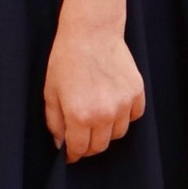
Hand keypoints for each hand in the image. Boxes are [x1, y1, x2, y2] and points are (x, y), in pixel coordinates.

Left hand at [43, 11, 144, 160]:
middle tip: (81, 138)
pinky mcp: (136, 93)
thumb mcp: (51, 92)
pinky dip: (124, 117)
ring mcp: (123, 104)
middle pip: (100, 146)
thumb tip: (60, 144)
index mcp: (80, 116)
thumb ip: (55, 122)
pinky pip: (133, 116)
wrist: (91, 33)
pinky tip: (113, 106)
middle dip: (88, 146)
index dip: (72, 155)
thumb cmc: (66, 59)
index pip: (79, 150)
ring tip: (96, 118)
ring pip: (118, 134)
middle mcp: (104, 114)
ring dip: (106, 132)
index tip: (70, 154)